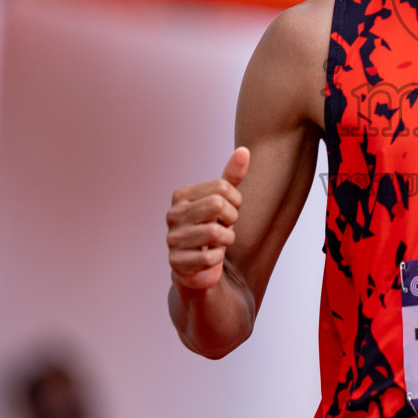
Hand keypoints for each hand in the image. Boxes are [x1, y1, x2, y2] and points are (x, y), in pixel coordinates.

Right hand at [166, 147, 249, 290]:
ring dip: (227, 240)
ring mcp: (172, 239)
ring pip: (216, 232)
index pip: (222, 188)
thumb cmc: (213, 227)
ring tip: (220, 243)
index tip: (229, 212)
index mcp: (182, 195)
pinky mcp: (177, 263)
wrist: (198, 267)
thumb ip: (232, 176)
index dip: (236, 202)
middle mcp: (173, 214)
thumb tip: (244, 150)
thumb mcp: (224, 201)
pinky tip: (211, 258)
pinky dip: (218, 259)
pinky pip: (210, 257)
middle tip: (226, 227)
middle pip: (217, 205)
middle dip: (231, 219)